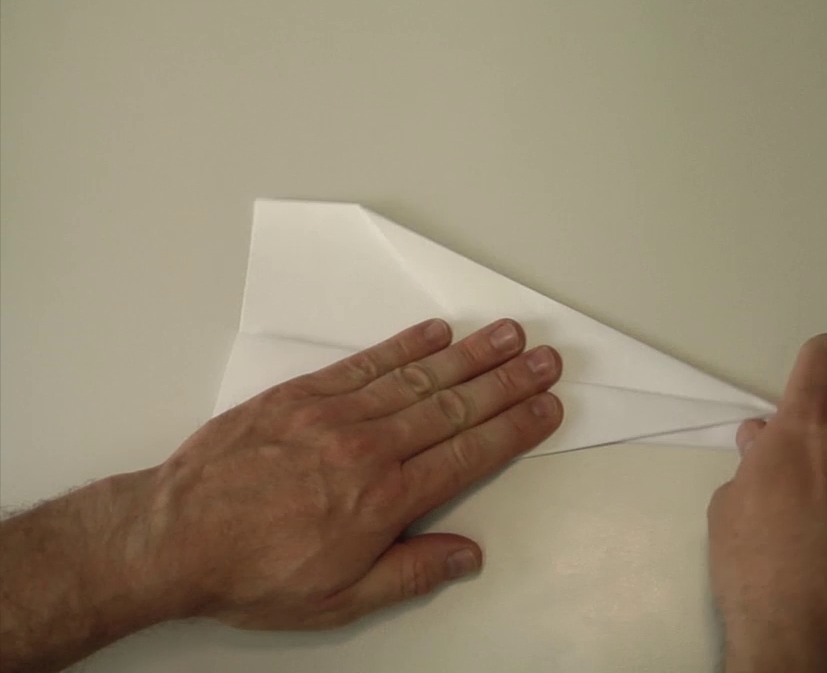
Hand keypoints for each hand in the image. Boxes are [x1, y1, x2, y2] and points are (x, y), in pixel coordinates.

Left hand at [135, 318, 563, 628]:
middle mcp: (367, 448)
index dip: (515, 428)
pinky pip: (366, 363)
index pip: (468, 454)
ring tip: (510, 334)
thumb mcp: (339, 599)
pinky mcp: (301, 394)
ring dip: (471, 354)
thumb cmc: (251, 573)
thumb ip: (410, 574)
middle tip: (547, 360)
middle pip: (455, 407)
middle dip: (509, 382)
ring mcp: (334, 414)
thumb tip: (466, 556)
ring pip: (419, 378)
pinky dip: (405, 346)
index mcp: (384, 500)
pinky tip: (437, 332)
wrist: (172, 538)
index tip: (546, 408)